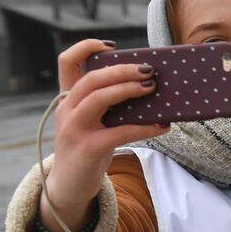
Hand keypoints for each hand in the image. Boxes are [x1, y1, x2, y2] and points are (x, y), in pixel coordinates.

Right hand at [43, 39, 170, 231]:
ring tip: (152, 87)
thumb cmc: (89, 147)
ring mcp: (75, 128)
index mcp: (68, 98)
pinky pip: (120, 132)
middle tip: (149, 70)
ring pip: (99, 98)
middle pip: (91, 78)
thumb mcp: (92, 121)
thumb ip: (109, 104)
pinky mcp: (88, 148)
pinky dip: (145, 127)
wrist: (69, 185)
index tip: (112, 45)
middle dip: (122, 70)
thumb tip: (149, 87)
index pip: (67, 62)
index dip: (86, 47)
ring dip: (128, 89)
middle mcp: (67, 109)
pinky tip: (163, 125)